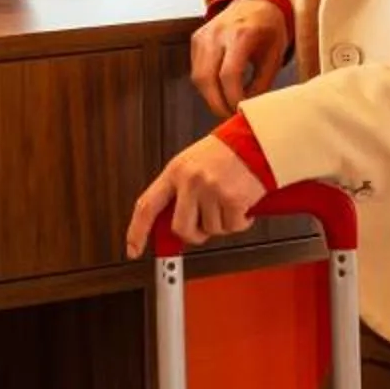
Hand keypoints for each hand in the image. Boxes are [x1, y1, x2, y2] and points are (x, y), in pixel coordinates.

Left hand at [125, 133, 269, 256]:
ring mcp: (211, 190)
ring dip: (222, 223)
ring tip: (228, 203)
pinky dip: (240, 222)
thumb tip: (171, 222)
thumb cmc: (226, 152)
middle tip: (205, 227)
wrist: (256, 139)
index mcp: (175, 171)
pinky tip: (242, 205)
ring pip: (211, 230)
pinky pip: (233, 227)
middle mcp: (191, 181)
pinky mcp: (233, 198)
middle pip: (181, 227)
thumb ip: (179, 190)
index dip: (137, 231)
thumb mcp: (193, 163)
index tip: (133, 249)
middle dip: (194, 234)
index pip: (147, 206)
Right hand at [192, 0, 290, 117]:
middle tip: (230, 117)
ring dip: (210, 97)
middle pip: (207, 78)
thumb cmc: (269, 29)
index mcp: (241, 34)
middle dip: (217, 104)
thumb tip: (248, 109)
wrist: (255, 2)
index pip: (229, 74)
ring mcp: (203, 35)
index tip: (241, 112)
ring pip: (198, 77)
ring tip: (226, 107)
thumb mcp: (274, 56)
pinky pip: (196, 70)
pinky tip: (220, 91)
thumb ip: (262, 83)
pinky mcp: (196, 39)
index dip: (233, 98)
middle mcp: (217, 33)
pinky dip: (206, 86)